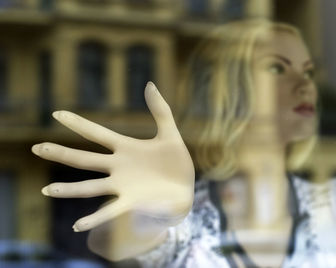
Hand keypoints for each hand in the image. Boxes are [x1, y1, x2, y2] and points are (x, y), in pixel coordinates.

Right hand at [32, 82, 194, 231]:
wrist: (186, 189)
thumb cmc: (176, 162)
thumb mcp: (170, 134)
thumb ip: (160, 110)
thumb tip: (149, 83)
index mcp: (126, 149)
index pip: (97, 134)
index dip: (78, 124)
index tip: (57, 114)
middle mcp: (118, 167)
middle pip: (85, 160)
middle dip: (61, 154)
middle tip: (36, 148)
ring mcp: (123, 186)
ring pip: (91, 188)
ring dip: (69, 190)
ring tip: (47, 191)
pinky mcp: (132, 203)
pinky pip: (110, 212)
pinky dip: (95, 218)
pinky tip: (78, 226)